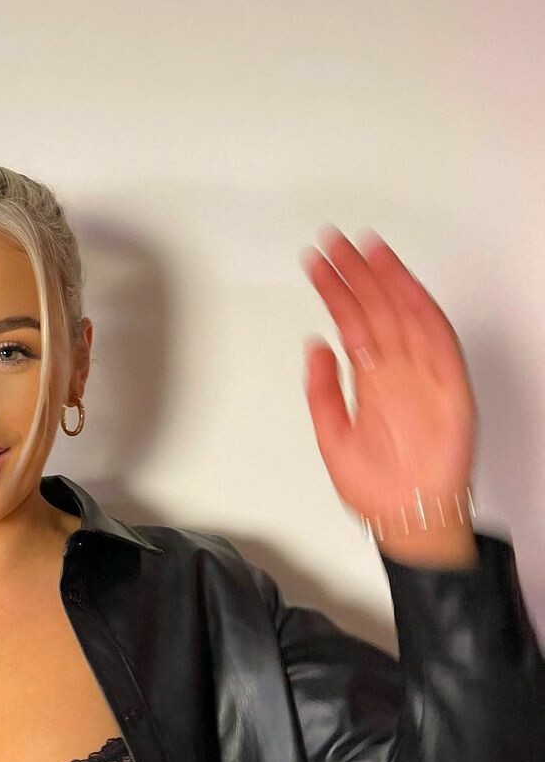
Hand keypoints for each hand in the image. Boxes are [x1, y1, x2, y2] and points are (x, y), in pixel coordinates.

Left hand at [299, 225, 476, 528]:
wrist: (409, 520)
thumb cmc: (378, 489)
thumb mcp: (332, 438)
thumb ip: (321, 392)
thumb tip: (314, 347)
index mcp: (370, 383)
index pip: (352, 324)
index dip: (335, 291)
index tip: (319, 263)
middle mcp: (396, 373)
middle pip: (375, 310)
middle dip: (356, 274)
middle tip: (334, 241)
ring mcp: (422, 376)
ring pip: (403, 315)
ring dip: (385, 280)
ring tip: (364, 248)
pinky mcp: (448, 386)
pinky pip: (436, 339)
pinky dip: (420, 310)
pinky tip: (401, 283)